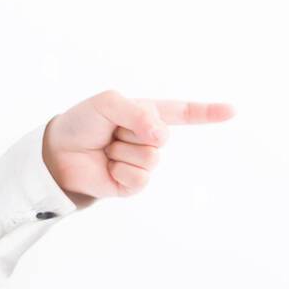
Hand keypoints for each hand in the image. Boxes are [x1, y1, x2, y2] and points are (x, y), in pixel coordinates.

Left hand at [42, 90, 234, 205]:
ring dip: (122, 151)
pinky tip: (108, 168)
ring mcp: (142, 162)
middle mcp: (148, 138)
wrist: (56, 153)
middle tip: (109, 133)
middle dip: (131, 130)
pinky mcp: (132, 184)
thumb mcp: (107, 103)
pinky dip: (120, 171)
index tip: (233, 110)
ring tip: (106, 149)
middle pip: (161, 135)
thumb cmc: (81, 124)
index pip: (182, 112)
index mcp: (146, 114)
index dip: (208, 112)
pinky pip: (140, 178)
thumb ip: (137, 112)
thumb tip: (161, 136)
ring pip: (151, 158)